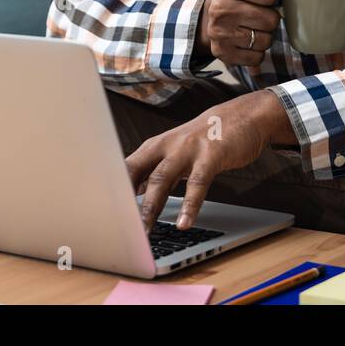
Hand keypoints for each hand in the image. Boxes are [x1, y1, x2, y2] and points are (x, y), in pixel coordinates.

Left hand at [125, 89, 295, 229]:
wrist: (244, 115)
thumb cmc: (207, 137)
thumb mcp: (177, 151)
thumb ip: (156, 170)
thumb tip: (133, 193)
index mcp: (156, 146)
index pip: (126, 168)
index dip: (111, 189)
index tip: (101, 211)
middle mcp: (167, 145)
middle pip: (137, 172)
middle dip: (124, 199)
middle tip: (116, 224)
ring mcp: (188, 149)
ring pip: (162, 179)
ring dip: (151, 206)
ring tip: (145, 230)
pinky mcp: (211, 156)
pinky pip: (198, 184)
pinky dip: (189, 205)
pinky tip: (184, 222)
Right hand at [196, 0, 281, 69]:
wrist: (214, 9)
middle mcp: (219, 8)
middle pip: (271, 20)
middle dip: (271, 16)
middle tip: (259, 10)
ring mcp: (219, 32)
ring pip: (266, 41)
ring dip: (265, 34)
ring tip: (254, 24)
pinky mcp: (222, 53)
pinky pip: (257, 58)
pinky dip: (257, 50)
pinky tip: (248, 38)